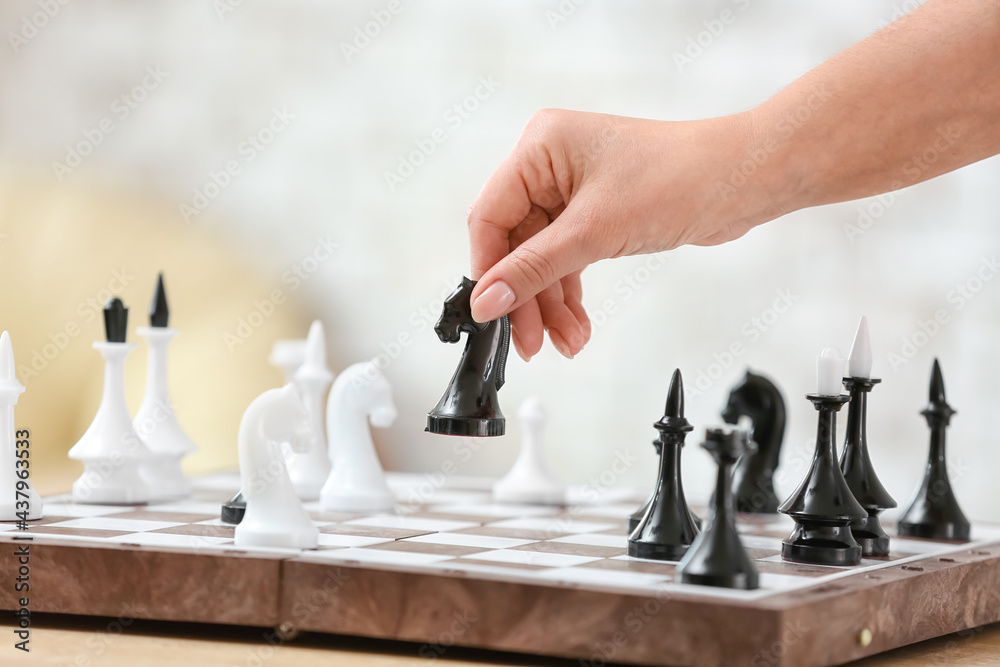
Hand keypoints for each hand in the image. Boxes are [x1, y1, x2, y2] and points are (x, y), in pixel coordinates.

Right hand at [467, 108, 780, 359]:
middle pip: (517, 244)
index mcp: (539, 147)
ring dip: (551, 303)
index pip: (491, 217)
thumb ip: (533, 269)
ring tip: (565, 341)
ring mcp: (574, 189)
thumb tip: (487, 300)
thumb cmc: (679, 178)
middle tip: (530, 341)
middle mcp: (551, 163)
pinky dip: (570, 292)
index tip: (491, 313)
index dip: (489, 270)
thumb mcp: (593, 231)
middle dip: (527, 296)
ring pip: (543, 258)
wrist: (742, 180)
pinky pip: (568, 258)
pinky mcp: (597, 212)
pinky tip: (576, 325)